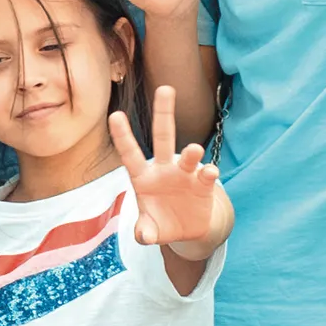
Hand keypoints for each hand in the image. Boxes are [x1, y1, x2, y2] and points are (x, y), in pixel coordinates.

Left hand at [110, 85, 231, 266]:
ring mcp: (186, 174)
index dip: (123, 136)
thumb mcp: (150, 230)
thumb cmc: (162, 222)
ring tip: (194, 150)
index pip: (130, 154)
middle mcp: (164, 169)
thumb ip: (145, 232)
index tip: (115, 115)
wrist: (189, 229)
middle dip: (164, 112)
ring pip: (187, 156)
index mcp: (143, 177)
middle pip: (163, 136)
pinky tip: (210, 174)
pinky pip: (207, 176)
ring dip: (191, 153)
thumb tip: (144, 236)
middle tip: (165, 89)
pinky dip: (209, 175)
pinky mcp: (204, 185)